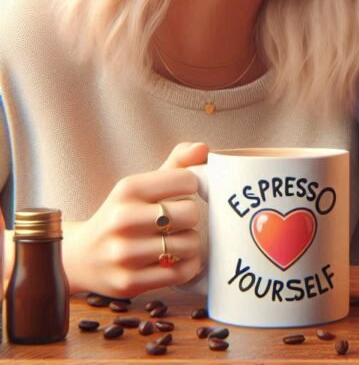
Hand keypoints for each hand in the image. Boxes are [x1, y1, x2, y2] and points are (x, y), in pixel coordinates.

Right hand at [63, 142, 207, 297]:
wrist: (81, 258)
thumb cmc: (123, 215)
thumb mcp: (141, 185)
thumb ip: (176, 163)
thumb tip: (204, 148)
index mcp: (128, 188)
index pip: (187, 179)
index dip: (192, 186)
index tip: (181, 194)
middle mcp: (123, 219)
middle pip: (190, 213)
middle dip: (190, 217)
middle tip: (178, 221)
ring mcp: (124, 253)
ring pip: (190, 244)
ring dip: (190, 243)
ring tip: (176, 240)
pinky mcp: (129, 282)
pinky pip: (182, 272)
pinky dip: (188, 266)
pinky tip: (176, 259)